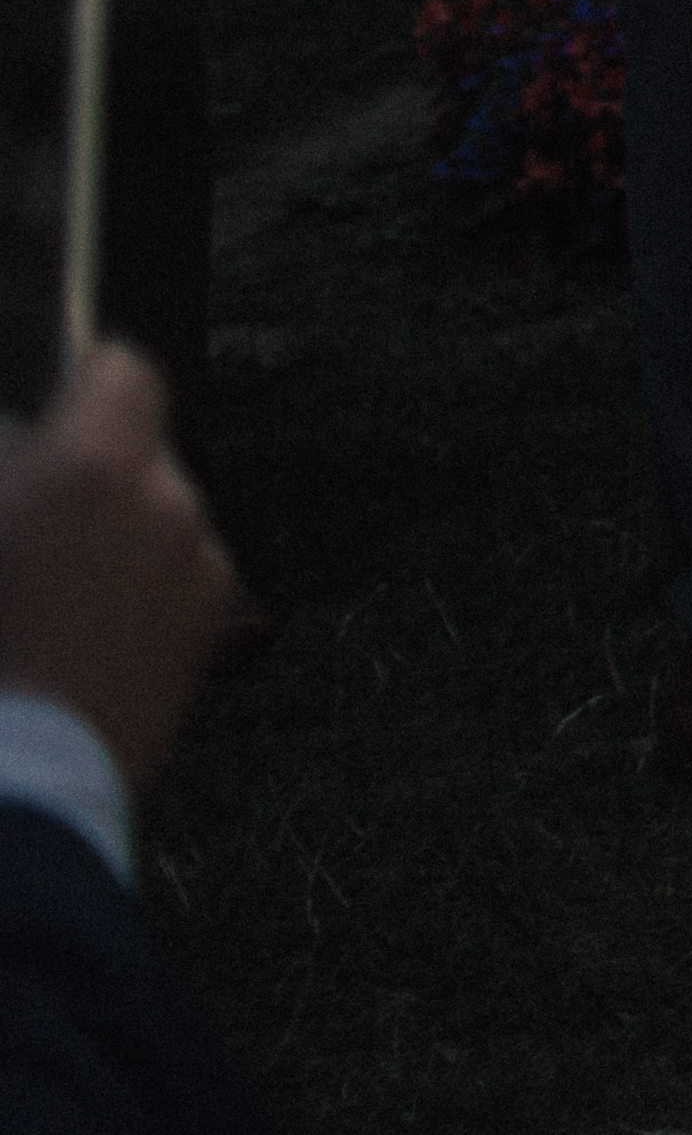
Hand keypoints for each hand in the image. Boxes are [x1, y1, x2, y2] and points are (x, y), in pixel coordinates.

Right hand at [0, 348, 249, 795]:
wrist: (14, 779)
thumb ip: (1, 466)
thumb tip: (17, 438)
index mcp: (92, 469)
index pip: (123, 371)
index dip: (84, 385)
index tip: (52, 413)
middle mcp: (167, 504)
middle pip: (139, 453)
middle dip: (88, 476)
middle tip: (27, 523)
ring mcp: (200, 566)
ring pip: (158, 518)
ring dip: (115, 534)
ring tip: (44, 596)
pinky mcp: (212, 626)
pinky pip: (175, 576)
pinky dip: (137, 588)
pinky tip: (79, 637)